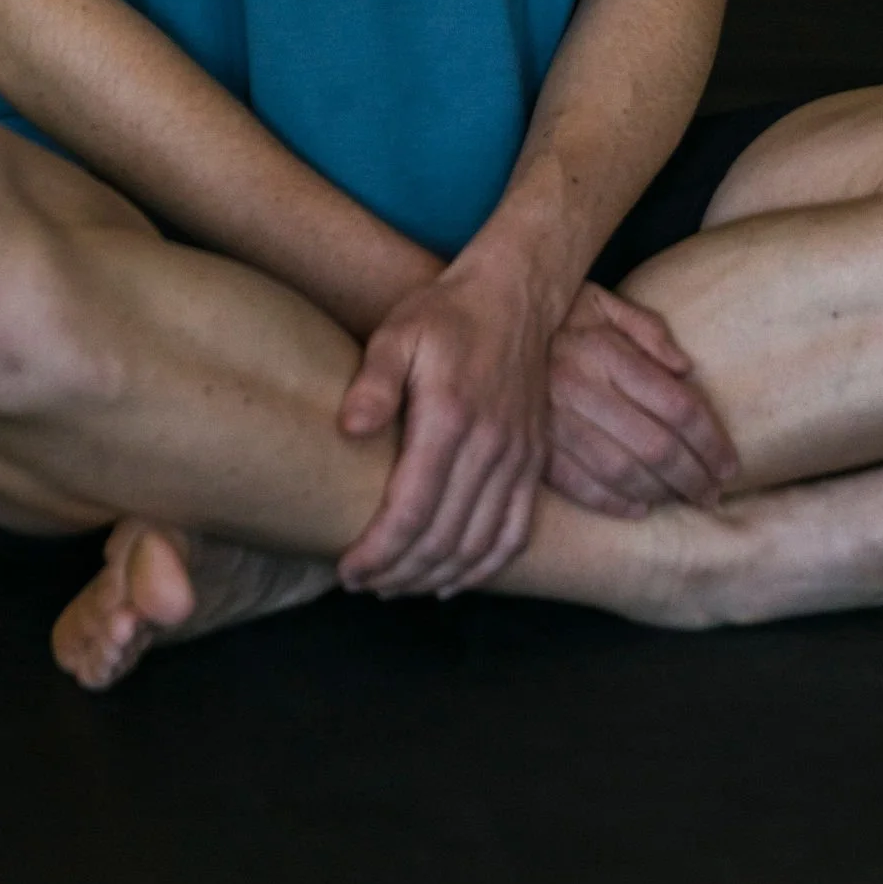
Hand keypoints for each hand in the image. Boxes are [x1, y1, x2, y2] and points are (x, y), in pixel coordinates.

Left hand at [335, 261, 551, 599]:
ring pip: (479, 545)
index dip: (378, 551)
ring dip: (436, 577)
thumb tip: (349, 429)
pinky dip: (485, 567)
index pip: (411, 511)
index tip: (348, 569)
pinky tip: (453, 582)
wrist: (513, 297)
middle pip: (443, 539)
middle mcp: (490, 448)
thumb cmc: (445, 315)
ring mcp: (518, 458)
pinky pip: (515, 532)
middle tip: (363, 584)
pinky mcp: (534, 462)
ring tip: (396, 586)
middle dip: (399, 573)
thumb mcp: (398, 332)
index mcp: (450, 419)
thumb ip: (374, 382)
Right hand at [543, 284, 736, 515]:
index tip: (730, 465)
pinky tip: (638, 507)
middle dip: (695, 476)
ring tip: (685, 500)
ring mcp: (552, 419)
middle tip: (714, 493)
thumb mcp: (602, 301)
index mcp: (604, 349)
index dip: (712, 441)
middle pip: (656, 445)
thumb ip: (648, 329)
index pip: (677, 405)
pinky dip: (613, 502)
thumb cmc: (554, 311)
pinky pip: (578, 484)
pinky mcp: (529, 444)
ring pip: (622, 471)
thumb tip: (686, 368)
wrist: (480, 321)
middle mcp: (580, 385)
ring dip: (661, 493)